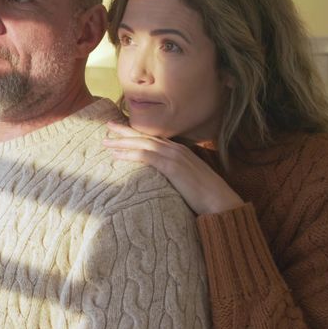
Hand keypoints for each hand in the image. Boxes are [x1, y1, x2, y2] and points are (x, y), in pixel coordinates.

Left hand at [102, 121, 244, 215]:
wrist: (221, 203)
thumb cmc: (206, 196)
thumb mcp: (189, 181)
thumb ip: (176, 175)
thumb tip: (165, 180)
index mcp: (180, 151)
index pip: (154, 139)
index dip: (137, 134)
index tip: (121, 130)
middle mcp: (176, 150)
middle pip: (146, 136)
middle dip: (125, 131)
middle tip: (107, 126)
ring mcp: (174, 156)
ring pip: (143, 144)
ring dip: (122, 142)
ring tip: (106, 141)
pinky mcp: (172, 167)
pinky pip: (146, 156)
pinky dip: (130, 154)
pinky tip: (116, 155)